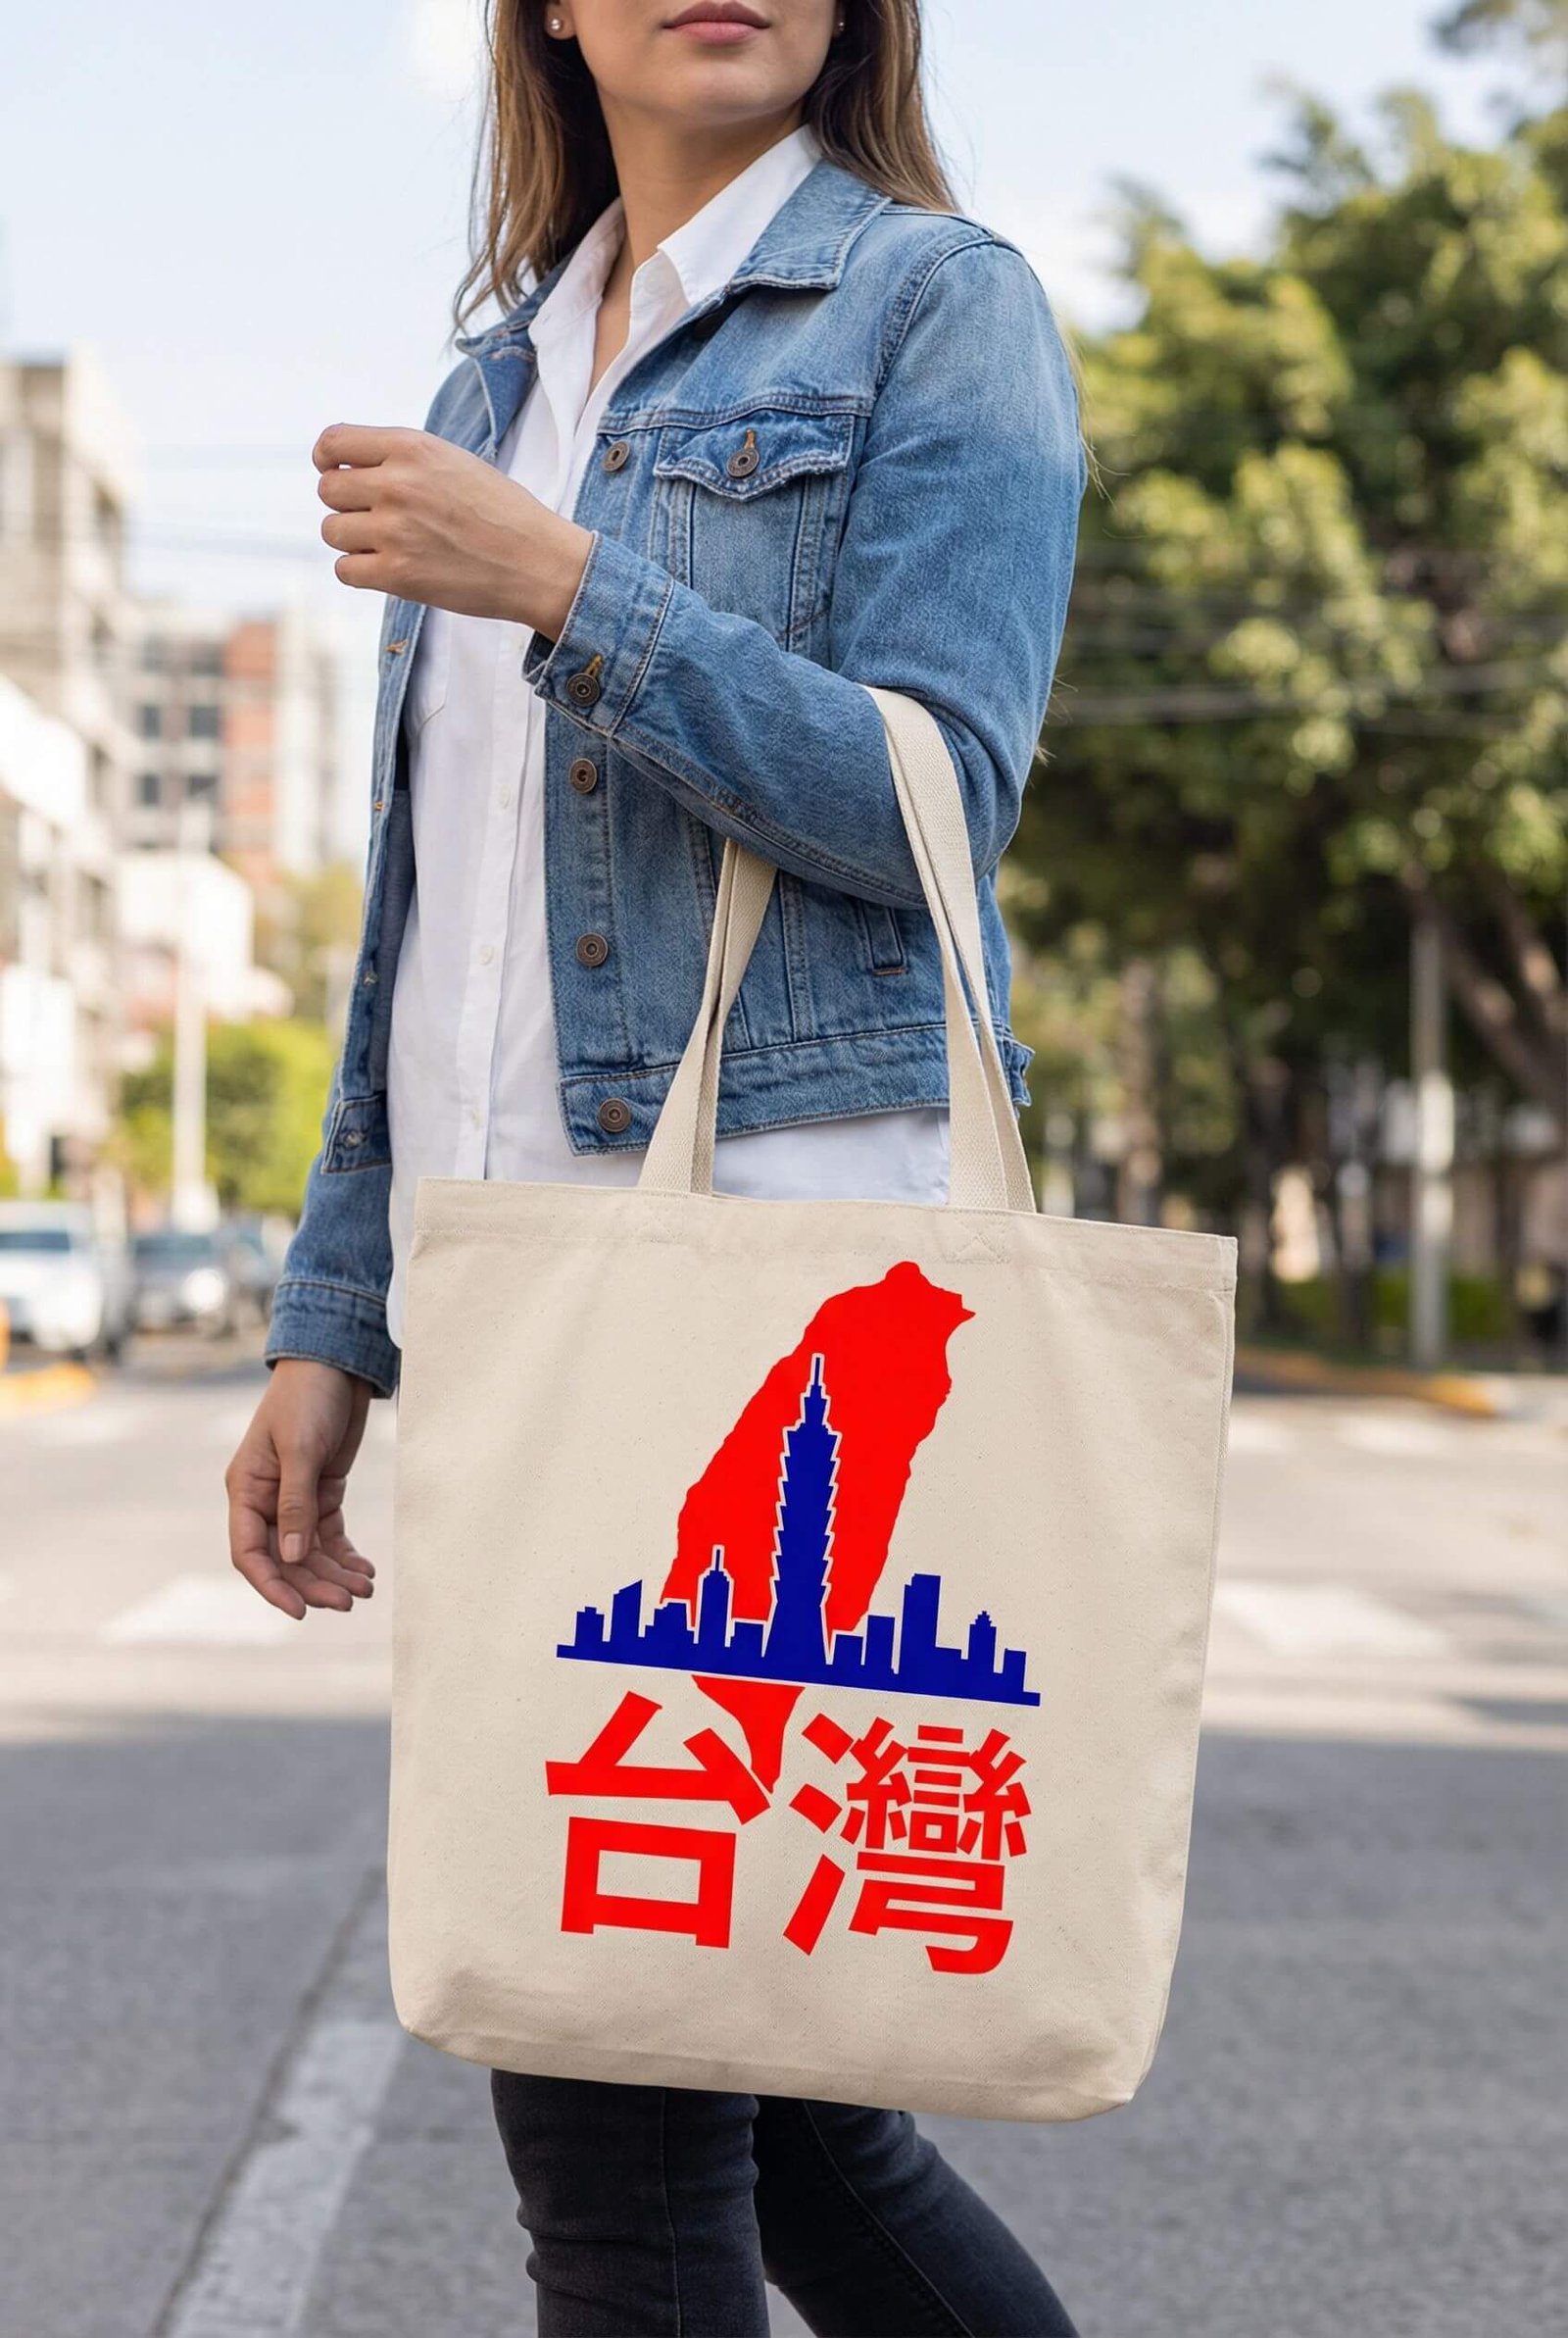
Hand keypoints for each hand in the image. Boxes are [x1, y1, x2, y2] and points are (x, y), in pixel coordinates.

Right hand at [225, 1360, 375, 1621]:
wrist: (337, 1364)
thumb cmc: (307, 1398)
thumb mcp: (299, 1449)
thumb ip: (296, 1503)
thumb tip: (292, 1557)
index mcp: (245, 1490)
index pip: (249, 1552)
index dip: (272, 1585)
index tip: (299, 1611)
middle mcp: (266, 1500)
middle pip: (285, 1558)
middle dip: (314, 1583)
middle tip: (349, 1601)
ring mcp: (295, 1498)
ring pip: (310, 1552)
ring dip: (334, 1573)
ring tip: (364, 1588)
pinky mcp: (323, 1492)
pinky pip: (329, 1536)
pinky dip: (345, 1555)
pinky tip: (364, 1570)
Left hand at [313, 424, 592, 634]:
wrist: (539, 563)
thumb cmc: (501, 513)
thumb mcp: (453, 461)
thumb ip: (402, 458)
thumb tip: (346, 467)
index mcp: (411, 448)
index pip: (333, 444)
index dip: (327, 460)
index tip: (336, 472)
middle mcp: (397, 485)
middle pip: (328, 490)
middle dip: (346, 504)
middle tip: (377, 516)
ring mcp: (394, 531)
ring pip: (332, 531)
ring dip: (352, 539)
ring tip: (387, 543)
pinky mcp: (397, 575)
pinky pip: (344, 570)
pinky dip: (359, 571)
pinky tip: (387, 567)